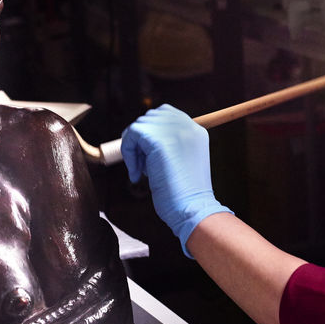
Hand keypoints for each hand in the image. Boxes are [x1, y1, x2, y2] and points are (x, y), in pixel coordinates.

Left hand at [120, 104, 230, 254]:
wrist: (192, 208)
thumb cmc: (185, 194)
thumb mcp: (183, 161)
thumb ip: (169, 145)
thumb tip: (141, 138)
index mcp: (196, 130)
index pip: (166, 114)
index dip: (152, 131)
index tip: (148, 154)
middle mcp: (187, 125)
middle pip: (151, 117)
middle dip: (141, 139)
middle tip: (142, 165)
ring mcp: (173, 131)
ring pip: (139, 125)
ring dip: (134, 148)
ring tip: (141, 171)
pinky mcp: (158, 140)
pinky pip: (132, 134)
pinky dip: (128, 153)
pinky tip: (136, 173)